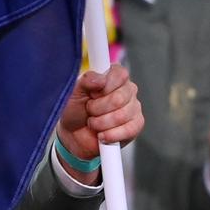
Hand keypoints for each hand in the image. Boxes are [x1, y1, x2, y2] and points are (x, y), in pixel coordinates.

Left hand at [57, 64, 143, 179]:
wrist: (74, 134)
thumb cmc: (76, 110)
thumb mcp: (74, 92)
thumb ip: (86, 81)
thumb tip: (101, 79)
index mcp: (115, 76)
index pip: (119, 74)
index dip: (103, 88)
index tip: (91, 95)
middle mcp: (128, 90)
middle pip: (118, 98)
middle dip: (97, 109)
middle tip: (89, 110)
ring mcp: (134, 108)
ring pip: (121, 116)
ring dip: (100, 123)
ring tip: (93, 123)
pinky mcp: (136, 125)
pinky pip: (129, 130)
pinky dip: (110, 135)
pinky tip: (102, 135)